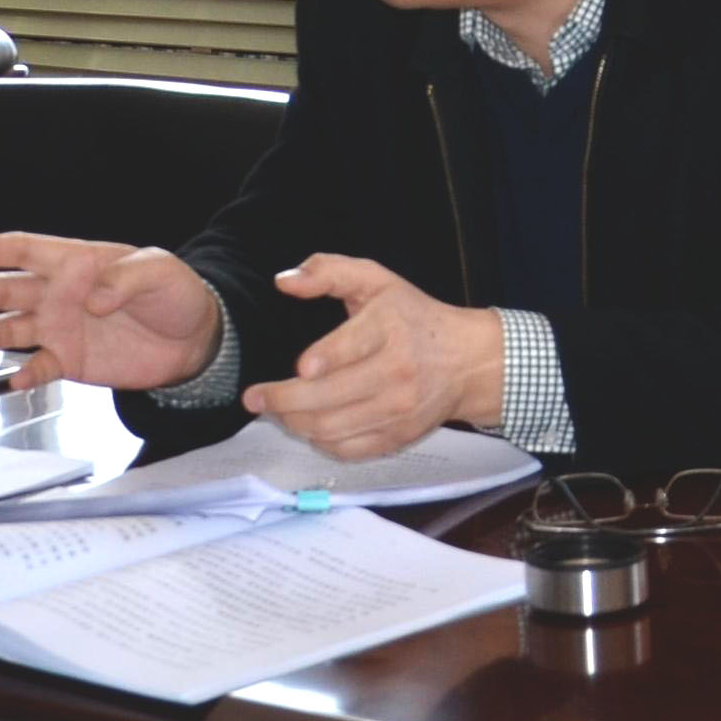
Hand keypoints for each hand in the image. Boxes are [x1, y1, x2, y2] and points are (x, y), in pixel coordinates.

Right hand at [0, 233, 223, 391]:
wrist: (194, 340)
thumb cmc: (176, 294)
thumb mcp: (159, 272)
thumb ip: (124, 280)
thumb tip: (93, 298)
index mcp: (78, 262)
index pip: (28, 250)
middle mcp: (61, 293)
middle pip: (10, 289)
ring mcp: (62, 327)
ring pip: (15, 327)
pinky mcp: (71, 360)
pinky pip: (38, 366)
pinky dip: (23, 372)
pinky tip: (14, 378)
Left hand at [246, 257, 502, 460]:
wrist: (466, 361)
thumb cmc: (412, 316)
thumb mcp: (376, 279)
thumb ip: (328, 270)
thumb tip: (284, 282)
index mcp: (390, 328)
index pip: (354, 346)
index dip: (326, 359)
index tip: (300, 367)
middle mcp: (397, 372)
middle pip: (332, 397)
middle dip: (284, 400)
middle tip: (254, 398)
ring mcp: (398, 410)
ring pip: (333, 428)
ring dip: (294, 422)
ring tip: (275, 410)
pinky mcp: (398, 437)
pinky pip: (348, 449)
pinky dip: (319, 441)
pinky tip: (306, 425)